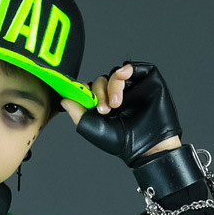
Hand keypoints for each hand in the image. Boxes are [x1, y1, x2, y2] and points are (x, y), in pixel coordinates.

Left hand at [61, 61, 181, 164]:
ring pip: (116, 73)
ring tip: (117, 103)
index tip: (86, 99)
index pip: (91, 88)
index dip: (86, 90)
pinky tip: (124, 75)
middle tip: (105, 109)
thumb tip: (64, 99)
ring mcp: (133, 87)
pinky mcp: (148, 81)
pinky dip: (128, 68)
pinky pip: (137, 67)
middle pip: (102, 79)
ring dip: (113, 84)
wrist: (148, 147)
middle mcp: (118, 94)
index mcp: (104, 104)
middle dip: (100, 91)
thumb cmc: (123, 143)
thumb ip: (77, 113)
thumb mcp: (93, 129)